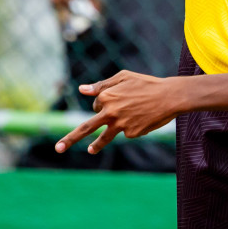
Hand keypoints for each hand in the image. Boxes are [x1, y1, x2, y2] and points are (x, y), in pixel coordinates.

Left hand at [54, 70, 179, 155]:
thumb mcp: (124, 78)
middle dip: (70, 138)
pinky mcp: (132, 134)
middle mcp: (111, 112)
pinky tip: (144, 119)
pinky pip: (127, 132)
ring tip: (89, 151)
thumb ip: (102, 85)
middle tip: (58, 149)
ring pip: (103, 138)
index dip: (103, 103)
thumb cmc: (146, 84)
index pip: (97, 105)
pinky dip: (132, 127)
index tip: (115, 99)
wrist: (169, 96)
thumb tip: (82, 89)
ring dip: (95, 146)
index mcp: (107, 97)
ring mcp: (121, 125)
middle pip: (87, 127)